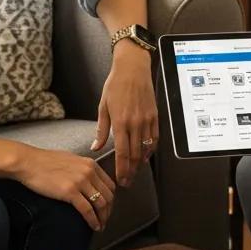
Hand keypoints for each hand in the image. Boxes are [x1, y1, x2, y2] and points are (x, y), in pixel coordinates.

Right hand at [10, 145, 115, 231]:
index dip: (111, 199)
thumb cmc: (45, 161)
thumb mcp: (70, 160)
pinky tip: (94, 226)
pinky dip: (93, 220)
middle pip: (108, 195)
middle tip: (105, 220)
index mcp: (90, 163)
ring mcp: (80, 181)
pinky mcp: (70, 191)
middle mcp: (89, 171)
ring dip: (103, 218)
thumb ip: (82, 169)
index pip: (110, 184)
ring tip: (100, 226)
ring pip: (101, 203)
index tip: (108, 208)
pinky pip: (87, 210)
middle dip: (109, 211)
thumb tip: (87, 181)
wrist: (28, 162)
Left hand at [93, 41, 158, 186]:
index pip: (122, 153)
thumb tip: (95, 147)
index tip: (121, 180)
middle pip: (134, 155)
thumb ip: (101, 129)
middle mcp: (135, 123)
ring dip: (140, 163)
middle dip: (131, 171)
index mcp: (120, 122)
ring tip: (135, 172)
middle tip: (127, 182)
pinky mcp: (155, 116)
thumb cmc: (115, 84)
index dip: (121, 169)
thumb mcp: (103, 106)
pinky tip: (145, 155)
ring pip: (146, 148)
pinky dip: (151, 149)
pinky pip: (155, 138)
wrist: (133, 68)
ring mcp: (146, 120)